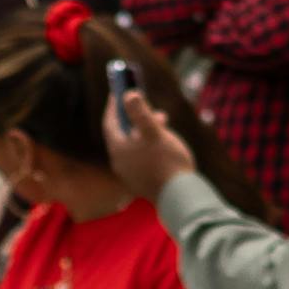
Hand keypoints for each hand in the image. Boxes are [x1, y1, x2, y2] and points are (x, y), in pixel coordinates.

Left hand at [100, 77, 187, 194]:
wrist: (178, 197)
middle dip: (134, 116)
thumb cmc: (167, 162)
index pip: (110, 122)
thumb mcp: (154, 132)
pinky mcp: (142, 181)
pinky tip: (164, 143)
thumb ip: (140, 113)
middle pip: (122, 133)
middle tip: (147, 105)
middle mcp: (120, 163)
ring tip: (163, 122)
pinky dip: (148, 144)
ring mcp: (131, 173)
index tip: (118, 91)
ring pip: (134, 145)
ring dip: (145, 130)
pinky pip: (141, 156)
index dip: (113, 105)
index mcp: (118, 150)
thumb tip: (128, 94)